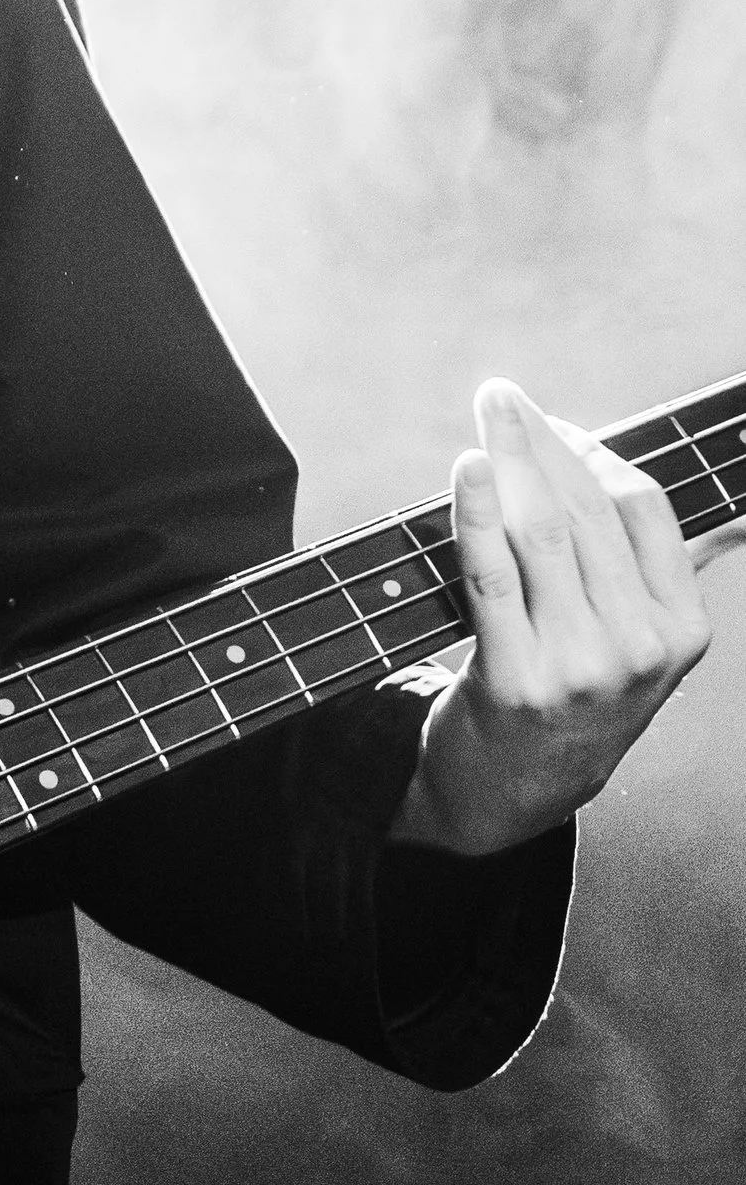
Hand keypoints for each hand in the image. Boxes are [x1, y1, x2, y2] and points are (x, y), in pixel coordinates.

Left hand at [391, 377, 714, 857]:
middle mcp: (640, 649)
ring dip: (508, 460)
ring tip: (486, 413)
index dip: (595, 453)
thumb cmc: (577, 693)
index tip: (551, 421)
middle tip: (500, 394)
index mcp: (682, 631)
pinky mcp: (514, 681)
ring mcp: (579, 668)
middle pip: (588, 514)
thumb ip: (670, 574)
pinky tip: (465, 469)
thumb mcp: (644, 647)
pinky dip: (475, 514)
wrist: (516, 790)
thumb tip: (731, 518)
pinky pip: (491, 577)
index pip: (644, 510)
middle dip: (541, 441)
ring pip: (542, 535)